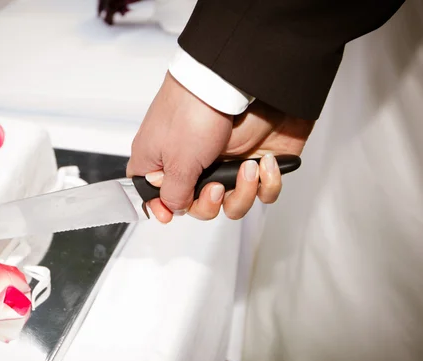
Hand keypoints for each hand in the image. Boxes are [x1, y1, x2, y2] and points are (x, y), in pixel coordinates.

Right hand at [127, 73, 313, 222]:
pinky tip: (265, 164)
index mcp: (161, 163)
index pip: (155, 196)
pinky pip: (262, 190)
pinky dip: (267, 184)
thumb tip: (173, 208)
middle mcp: (191, 164)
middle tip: (214, 187)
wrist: (233, 81)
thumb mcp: (175, 161)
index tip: (170, 215)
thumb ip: (172, 194)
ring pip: (231, 203)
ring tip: (245, 169)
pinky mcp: (254, 160)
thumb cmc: (194, 112)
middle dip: (209, 205)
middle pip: (197, 206)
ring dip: (241, 194)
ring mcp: (224, 162)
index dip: (164, 209)